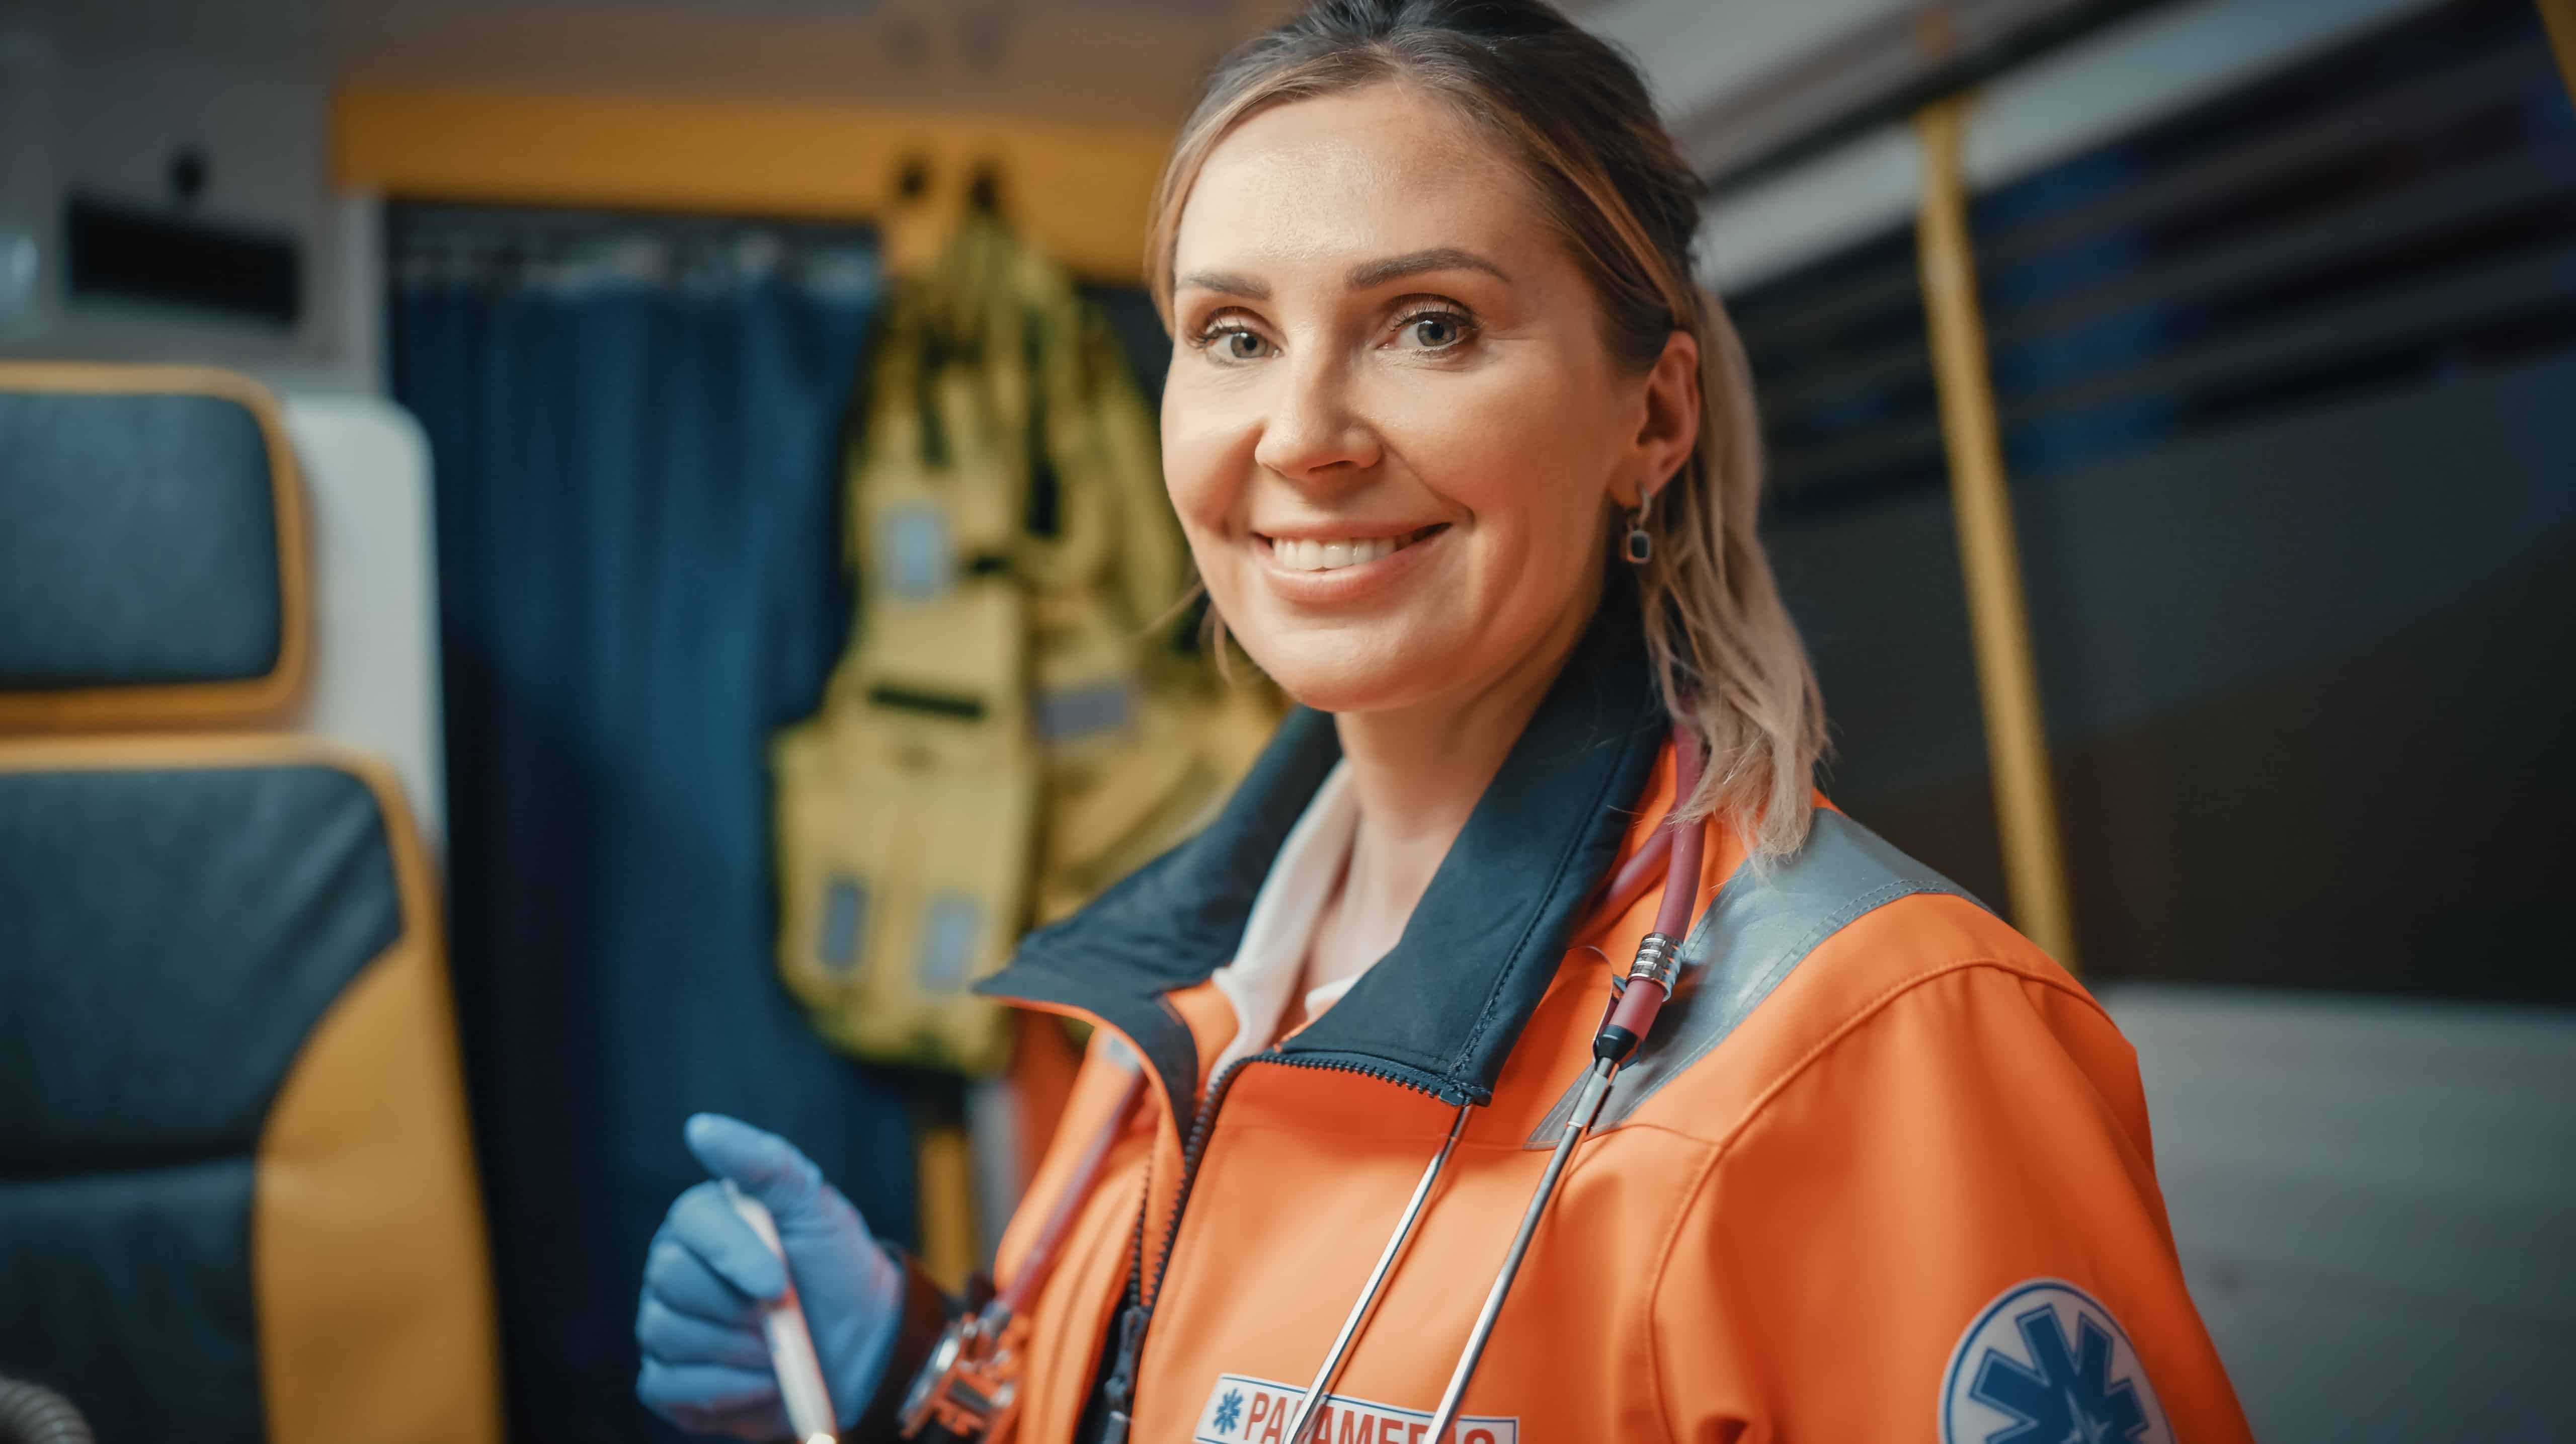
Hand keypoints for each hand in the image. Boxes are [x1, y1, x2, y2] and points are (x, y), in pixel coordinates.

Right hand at [637, 1114, 904, 1437]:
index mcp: (702, 1222)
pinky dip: (723, 1389)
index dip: (733, 1255)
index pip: (690, 1224)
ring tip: (777, 1348)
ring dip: (738, 1348)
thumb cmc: (835, 1270)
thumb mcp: (815, 1207)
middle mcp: (671, 1269)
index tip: (778, 1282)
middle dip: (737, 1304)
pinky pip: (669, 1385)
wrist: (861, 1347)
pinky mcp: (669, 1380)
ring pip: (667, 1333)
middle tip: (782, 1312)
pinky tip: (761, 1382)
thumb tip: (700, 1127)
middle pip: (670, 1279)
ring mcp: (665, 1325)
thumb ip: (765, 1164)